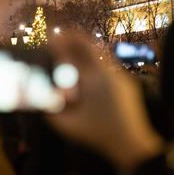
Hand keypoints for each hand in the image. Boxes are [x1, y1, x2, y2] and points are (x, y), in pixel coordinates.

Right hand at [45, 34, 162, 169]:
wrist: (131, 142)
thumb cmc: (96, 134)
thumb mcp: (67, 125)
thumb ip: (50, 109)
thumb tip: (42, 94)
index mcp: (90, 80)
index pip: (71, 54)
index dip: (59, 43)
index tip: (50, 37)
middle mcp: (105, 72)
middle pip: (87, 45)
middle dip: (73, 36)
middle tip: (61, 32)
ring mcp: (118, 75)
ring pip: (100, 53)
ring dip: (85, 46)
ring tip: (73, 41)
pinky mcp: (126, 81)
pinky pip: (108, 65)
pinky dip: (95, 60)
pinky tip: (89, 62)